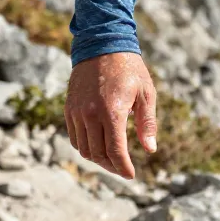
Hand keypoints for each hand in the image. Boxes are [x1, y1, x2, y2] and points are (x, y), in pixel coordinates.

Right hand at [64, 52, 157, 178]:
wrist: (102, 45)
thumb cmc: (130, 69)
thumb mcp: (146, 94)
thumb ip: (147, 123)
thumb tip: (150, 150)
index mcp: (112, 111)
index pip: (115, 151)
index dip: (124, 167)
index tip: (131, 175)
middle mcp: (91, 114)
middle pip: (98, 154)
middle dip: (112, 167)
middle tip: (123, 169)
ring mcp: (77, 112)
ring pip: (84, 149)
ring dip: (98, 159)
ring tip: (111, 160)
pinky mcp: (69, 108)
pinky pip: (74, 137)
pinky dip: (85, 147)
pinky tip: (98, 146)